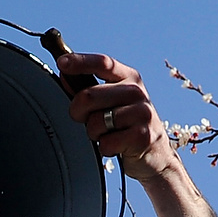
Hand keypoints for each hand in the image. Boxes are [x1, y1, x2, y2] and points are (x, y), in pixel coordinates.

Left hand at [58, 52, 179, 183]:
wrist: (155, 154)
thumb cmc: (125, 125)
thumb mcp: (110, 102)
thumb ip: (88, 88)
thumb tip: (64, 73)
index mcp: (129, 77)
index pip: (103, 63)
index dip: (81, 62)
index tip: (62, 63)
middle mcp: (137, 91)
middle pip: (89, 95)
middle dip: (77, 111)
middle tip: (84, 119)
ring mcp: (142, 113)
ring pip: (96, 122)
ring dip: (93, 133)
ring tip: (107, 134)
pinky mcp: (142, 136)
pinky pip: (106, 143)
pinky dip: (105, 148)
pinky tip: (117, 146)